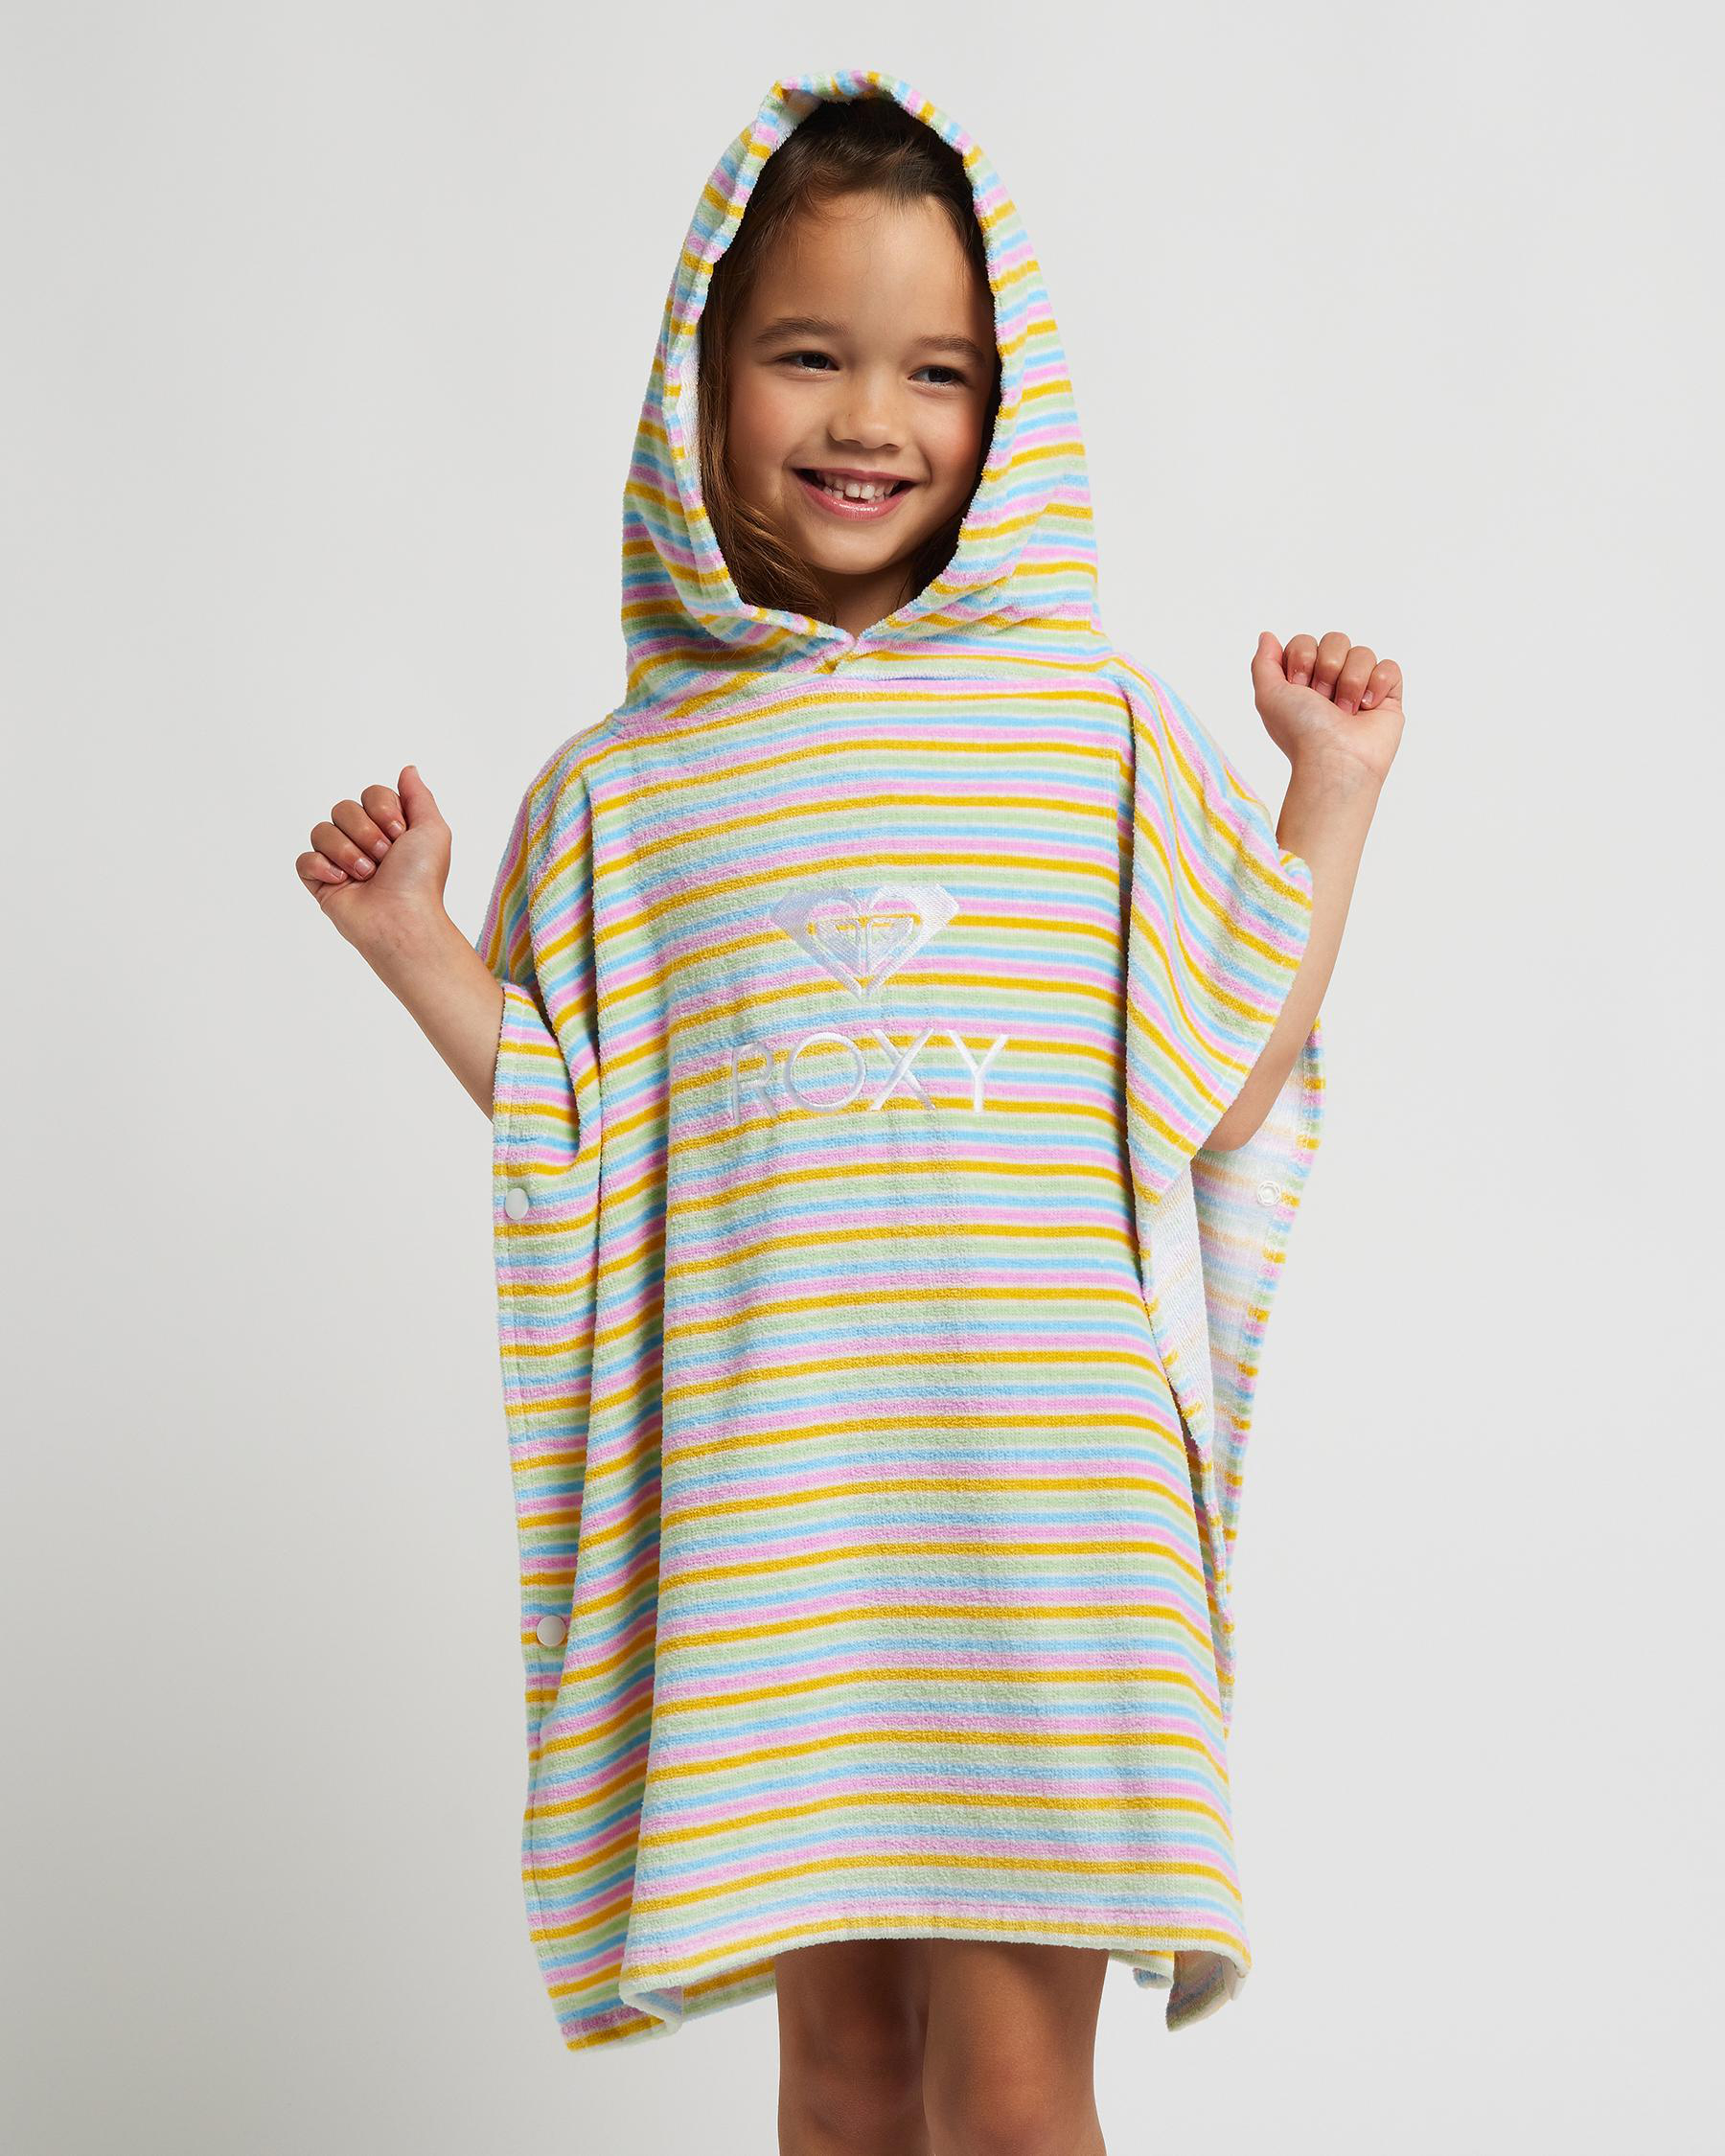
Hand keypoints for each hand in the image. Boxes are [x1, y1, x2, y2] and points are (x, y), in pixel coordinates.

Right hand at [296, 764, 452, 954]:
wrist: (402, 917)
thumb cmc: (421, 879)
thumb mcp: (432, 829)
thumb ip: (418, 796)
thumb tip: (408, 770)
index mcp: (387, 828)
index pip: (370, 794)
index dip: (382, 810)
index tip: (399, 834)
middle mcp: (362, 841)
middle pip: (343, 808)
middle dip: (365, 832)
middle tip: (384, 858)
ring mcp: (340, 862)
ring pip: (322, 831)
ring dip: (348, 853)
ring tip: (367, 875)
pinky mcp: (320, 882)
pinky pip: (304, 859)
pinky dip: (323, 868)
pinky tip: (343, 882)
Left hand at [1249, 630, 1403, 787]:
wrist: (1333, 758)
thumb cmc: (1300, 732)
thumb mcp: (1268, 695)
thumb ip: (1263, 663)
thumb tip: (1267, 636)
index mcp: (1304, 680)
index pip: (1306, 641)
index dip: (1303, 659)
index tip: (1300, 687)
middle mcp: (1332, 681)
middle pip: (1336, 640)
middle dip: (1328, 669)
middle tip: (1322, 700)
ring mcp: (1362, 688)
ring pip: (1363, 653)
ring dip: (1350, 682)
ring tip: (1345, 712)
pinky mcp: (1388, 697)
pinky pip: (1390, 667)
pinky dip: (1378, 685)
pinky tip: (1367, 708)